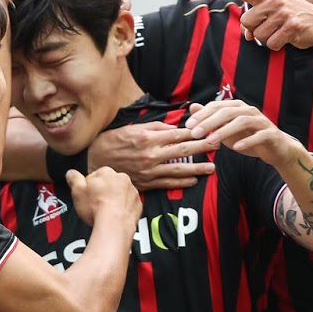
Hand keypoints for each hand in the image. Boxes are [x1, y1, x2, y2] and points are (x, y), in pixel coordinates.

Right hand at [65, 167, 139, 228]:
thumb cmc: (96, 208)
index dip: (90, 187)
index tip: (88, 196)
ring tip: (106, 212)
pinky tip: (115, 216)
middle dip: (103, 192)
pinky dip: (123, 209)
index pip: (95, 176)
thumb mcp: (77, 191)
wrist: (114, 225)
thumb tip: (71, 173)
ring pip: (120, 193)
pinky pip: (128, 204)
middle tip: (96, 205)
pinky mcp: (138, 204)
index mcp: (106, 172)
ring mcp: (132, 191)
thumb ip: (74, 179)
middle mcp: (122, 178)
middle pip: (109, 184)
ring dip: (114, 200)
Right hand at [86, 120, 216, 189]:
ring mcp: (150, 171)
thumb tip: (174, 128)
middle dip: (202, 148)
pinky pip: (168, 183)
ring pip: (179, 170)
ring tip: (212, 167)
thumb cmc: (113, 141)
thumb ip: (155, 127)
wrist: (94, 161)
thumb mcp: (132, 128)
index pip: (178, 135)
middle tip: (218, 145)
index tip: (209, 130)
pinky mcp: (146, 183)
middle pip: (183, 151)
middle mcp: (152, 155)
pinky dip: (182, 183)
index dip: (196, 133)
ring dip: (198, 168)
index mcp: (149, 138)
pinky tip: (194, 180)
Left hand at [187, 100, 297, 165]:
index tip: (188, 126)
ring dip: (225, 131)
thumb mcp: (226, 129)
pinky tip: (237, 148)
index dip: (202, 115)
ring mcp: (261, 121)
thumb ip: (210, 118)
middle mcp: (249, 110)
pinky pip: (259, 135)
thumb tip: (192, 107)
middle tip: (195, 133)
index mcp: (237, 107)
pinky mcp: (271, 134)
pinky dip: (248, 141)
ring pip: (242, 121)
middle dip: (209, 122)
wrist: (275, 149)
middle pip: (227, 112)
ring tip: (212, 141)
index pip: (217, 107)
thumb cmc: (248, 137)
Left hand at [213, 0, 312, 50]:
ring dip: (267, 39)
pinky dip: (277, 45)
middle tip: (270, 26)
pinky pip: (271, 43)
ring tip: (280, 31)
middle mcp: (275, 1)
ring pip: (259, 35)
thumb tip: (247, 35)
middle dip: (254, 29)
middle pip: (247, 21)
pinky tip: (286, 38)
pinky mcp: (292, 26)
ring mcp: (284, 13)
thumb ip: (256, 20)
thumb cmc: (289, 17)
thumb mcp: (273, 12)